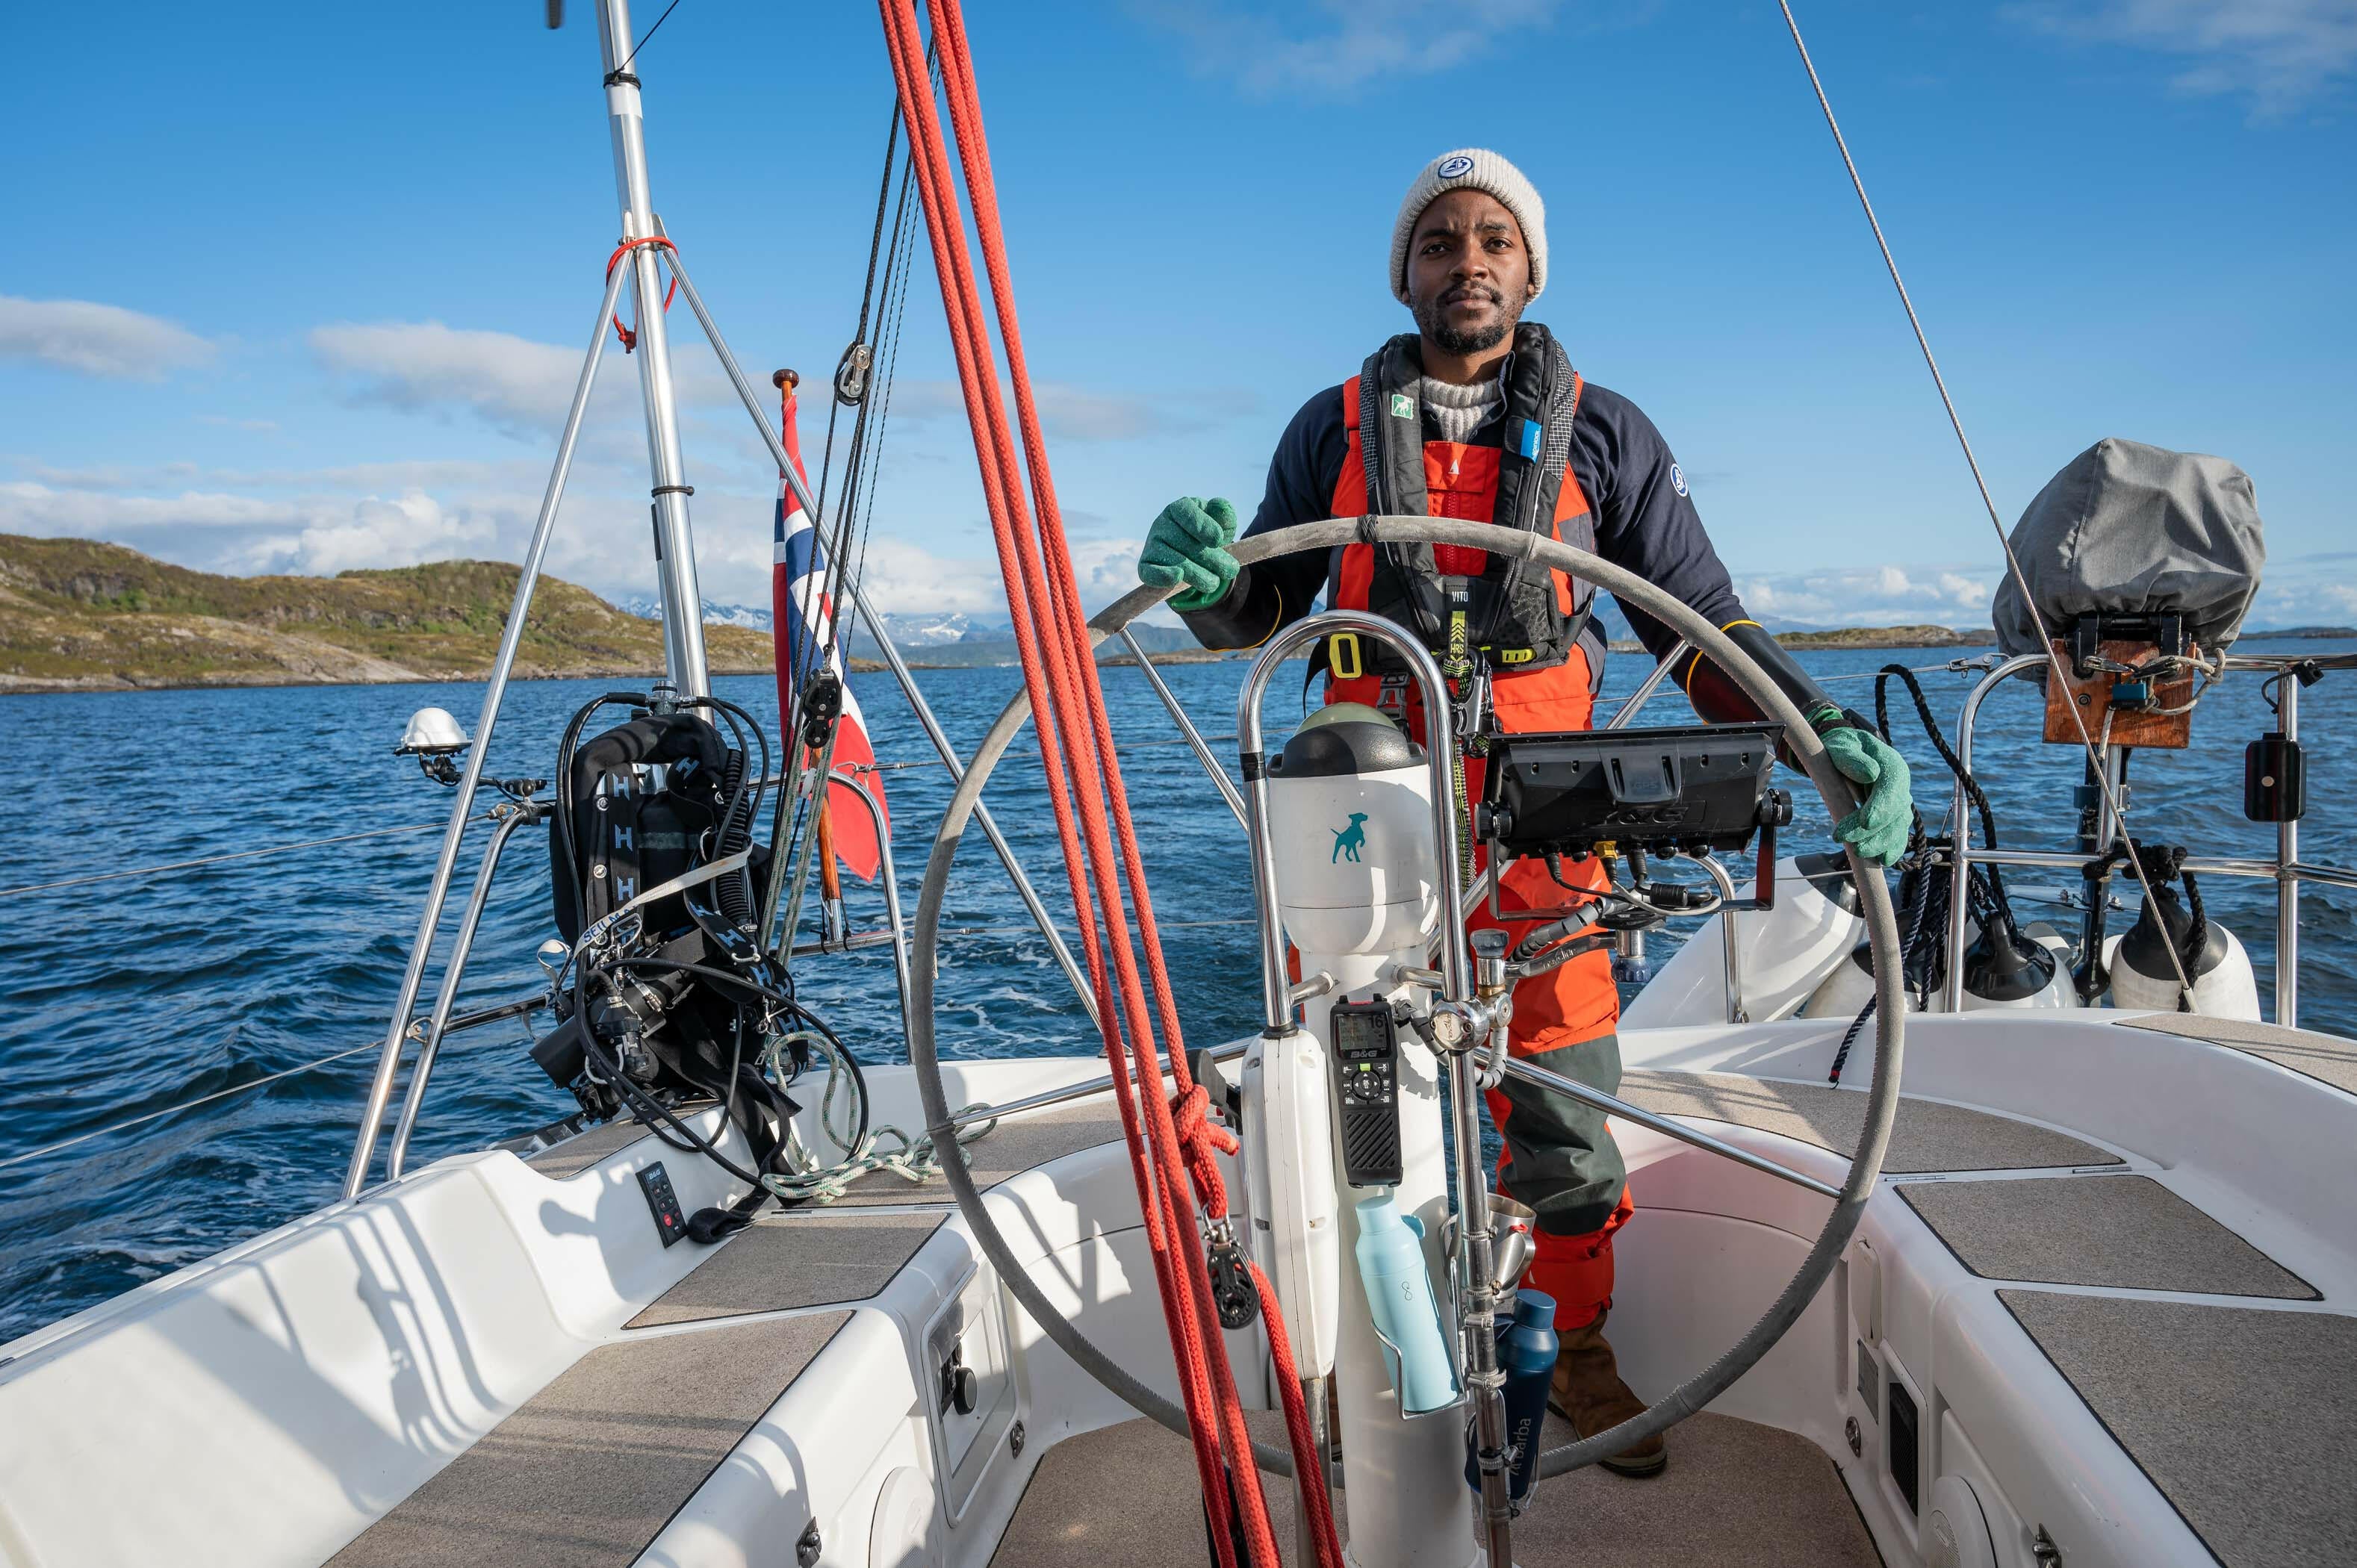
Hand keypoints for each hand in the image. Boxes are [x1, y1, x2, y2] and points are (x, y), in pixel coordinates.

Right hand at [1137, 497, 1239, 611]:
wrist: (1193, 558)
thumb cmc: (1208, 537)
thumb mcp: (1221, 525)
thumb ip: (1224, 516)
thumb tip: (1220, 506)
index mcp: (1180, 509)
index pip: (1187, 513)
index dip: (1202, 526)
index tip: (1218, 540)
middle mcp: (1162, 524)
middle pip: (1185, 542)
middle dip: (1210, 558)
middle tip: (1230, 571)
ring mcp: (1152, 545)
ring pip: (1175, 560)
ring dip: (1197, 574)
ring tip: (1214, 583)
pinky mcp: (1146, 566)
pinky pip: (1150, 572)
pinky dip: (1163, 575)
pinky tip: (1178, 577)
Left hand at [1808, 706, 1911, 865]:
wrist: (1848, 753)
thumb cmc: (1843, 748)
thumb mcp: (1842, 745)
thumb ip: (1852, 757)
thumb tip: (1870, 773)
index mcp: (1891, 764)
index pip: (1892, 787)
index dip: (1882, 806)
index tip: (1866, 822)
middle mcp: (1901, 785)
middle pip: (1895, 812)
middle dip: (1874, 830)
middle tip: (1848, 840)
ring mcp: (1899, 803)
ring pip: (1897, 827)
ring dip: (1880, 843)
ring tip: (1858, 853)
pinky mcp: (1892, 817)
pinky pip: (1897, 835)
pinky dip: (1892, 849)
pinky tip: (1882, 861)